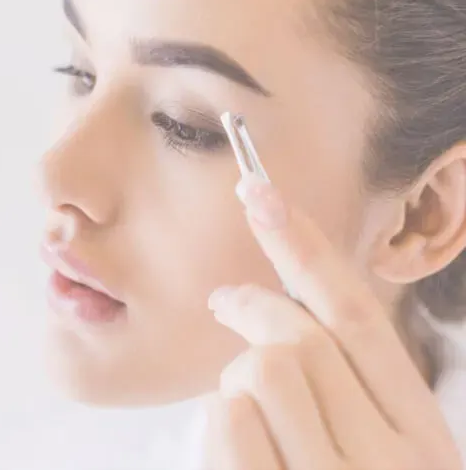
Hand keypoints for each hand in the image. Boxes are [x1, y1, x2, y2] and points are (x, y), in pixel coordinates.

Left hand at [201, 175, 462, 469]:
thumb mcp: (369, 453)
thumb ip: (340, 389)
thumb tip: (267, 310)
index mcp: (423, 437)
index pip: (361, 320)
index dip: (309, 250)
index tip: (263, 195)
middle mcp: (392, 461)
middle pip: (302, 339)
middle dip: (252, 307)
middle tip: (223, 299)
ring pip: (260, 369)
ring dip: (233, 384)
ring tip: (246, 425)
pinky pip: (227, 417)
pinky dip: (215, 428)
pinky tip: (236, 460)